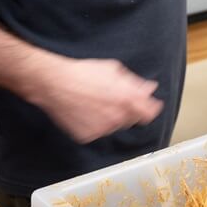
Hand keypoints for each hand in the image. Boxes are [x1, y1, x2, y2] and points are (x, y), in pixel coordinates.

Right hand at [32, 56, 162, 143]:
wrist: (55, 83)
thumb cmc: (83, 72)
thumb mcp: (113, 69)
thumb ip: (135, 82)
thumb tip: (150, 88)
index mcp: (127, 100)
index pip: (150, 113)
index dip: (151, 108)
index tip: (150, 104)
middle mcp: (117, 118)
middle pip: (132, 119)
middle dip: (128, 109)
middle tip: (115, 97)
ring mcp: (102, 129)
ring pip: (114, 125)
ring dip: (111, 116)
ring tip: (96, 101)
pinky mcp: (87, 136)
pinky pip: (97, 131)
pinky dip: (95, 123)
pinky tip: (86, 109)